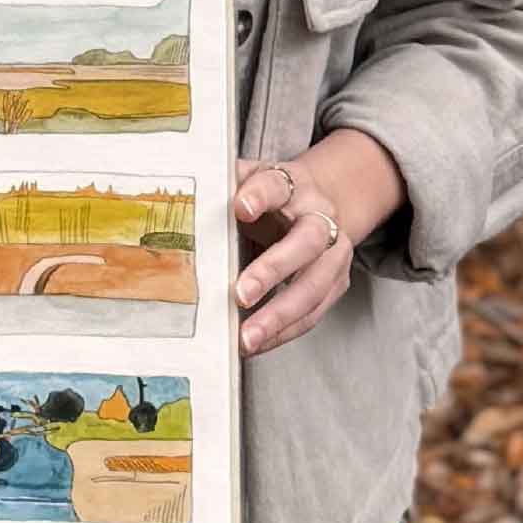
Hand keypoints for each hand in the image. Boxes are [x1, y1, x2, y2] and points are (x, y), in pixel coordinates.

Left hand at [231, 155, 354, 356]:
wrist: (324, 202)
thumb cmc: (276, 197)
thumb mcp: (252, 180)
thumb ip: (226, 187)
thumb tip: (187, 198)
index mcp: (294, 186)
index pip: (277, 185)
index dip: (259, 195)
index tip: (240, 207)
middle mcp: (321, 219)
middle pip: (305, 242)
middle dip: (273, 269)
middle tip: (241, 293)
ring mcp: (333, 254)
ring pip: (312, 287)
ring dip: (279, 315)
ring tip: (247, 336)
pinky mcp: (335, 284)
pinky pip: (313, 313)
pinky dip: (284, 332)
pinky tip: (258, 342)